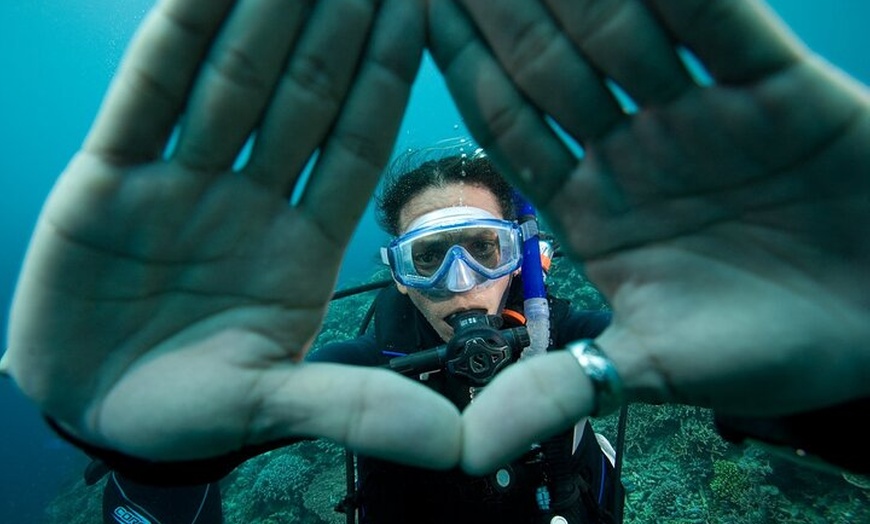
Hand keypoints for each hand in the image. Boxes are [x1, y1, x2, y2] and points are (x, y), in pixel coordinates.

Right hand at [4, 0, 460, 468]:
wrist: (94, 412)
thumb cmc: (188, 409)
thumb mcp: (275, 403)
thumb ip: (356, 407)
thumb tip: (453, 442)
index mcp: (301, 243)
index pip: (356, 142)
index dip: (387, 77)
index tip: (419, 11)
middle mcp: (249, 197)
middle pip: (304, 93)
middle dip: (338, 24)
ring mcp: (180, 179)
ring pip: (232, 79)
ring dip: (266, 12)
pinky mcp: (108, 176)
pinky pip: (145, 94)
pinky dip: (174, 36)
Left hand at [430, 0, 869, 472]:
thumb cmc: (774, 347)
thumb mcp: (656, 369)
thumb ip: (560, 390)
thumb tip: (466, 452)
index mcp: (594, 205)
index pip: (512, 126)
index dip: (466, 72)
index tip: (420, 16)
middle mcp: (635, 148)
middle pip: (551, 65)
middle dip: (503, 12)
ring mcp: (702, 111)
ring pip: (623, 30)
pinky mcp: (777, 87)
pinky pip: (722, 22)